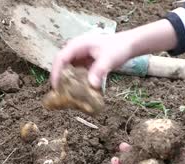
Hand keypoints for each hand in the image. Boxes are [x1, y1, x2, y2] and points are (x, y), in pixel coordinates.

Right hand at [50, 19, 178, 88]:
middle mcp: (75, 51)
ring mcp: (79, 57)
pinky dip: (76, 83)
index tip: (56, 88)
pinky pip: (76, 74)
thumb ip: (100, 70)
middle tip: (60, 96)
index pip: (60, 59)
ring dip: (67, 83)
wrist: (128, 45)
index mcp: (77, 45)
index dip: (55, 73)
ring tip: (68, 97)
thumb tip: (91, 85)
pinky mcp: (84, 64)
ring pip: (67, 71)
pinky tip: (79, 94)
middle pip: (61, 66)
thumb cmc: (118, 48)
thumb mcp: (109, 59)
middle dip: (59, 81)